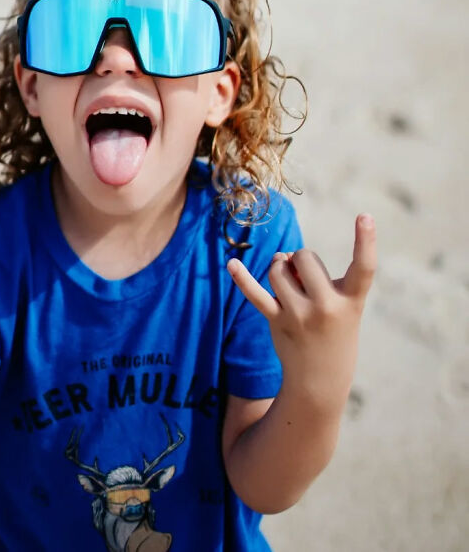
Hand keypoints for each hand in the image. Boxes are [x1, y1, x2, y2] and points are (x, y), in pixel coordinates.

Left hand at [227, 214, 376, 410]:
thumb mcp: (340, 306)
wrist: (320, 382)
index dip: (366, 240)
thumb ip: (314, 277)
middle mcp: (327, 307)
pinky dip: (242, 279)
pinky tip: (230, 264)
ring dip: (279, 269)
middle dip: (300, 259)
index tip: (365, 215)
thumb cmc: (334, 334)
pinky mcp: (278, 321)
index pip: (364, 267)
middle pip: (304, 257)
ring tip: (289, 286)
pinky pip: (256, 295)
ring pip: (278, 269)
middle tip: (305, 278)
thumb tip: (281, 258)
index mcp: (352, 300)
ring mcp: (300, 315)